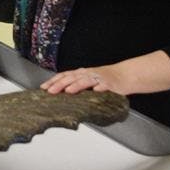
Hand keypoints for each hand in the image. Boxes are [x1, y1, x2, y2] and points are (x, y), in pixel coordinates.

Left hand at [40, 51, 169, 96]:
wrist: (127, 75)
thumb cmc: (107, 81)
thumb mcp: (89, 83)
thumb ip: (78, 88)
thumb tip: (62, 96)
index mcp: (82, 74)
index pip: (64, 76)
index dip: (53, 81)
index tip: (43, 88)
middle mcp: (88, 73)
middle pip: (71, 77)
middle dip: (59, 84)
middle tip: (49, 91)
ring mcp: (99, 77)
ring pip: (85, 80)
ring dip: (75, 85)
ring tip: (67, 91)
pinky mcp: (110, 83)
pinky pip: (103, 85)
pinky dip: (98, 88)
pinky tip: (94, 91)